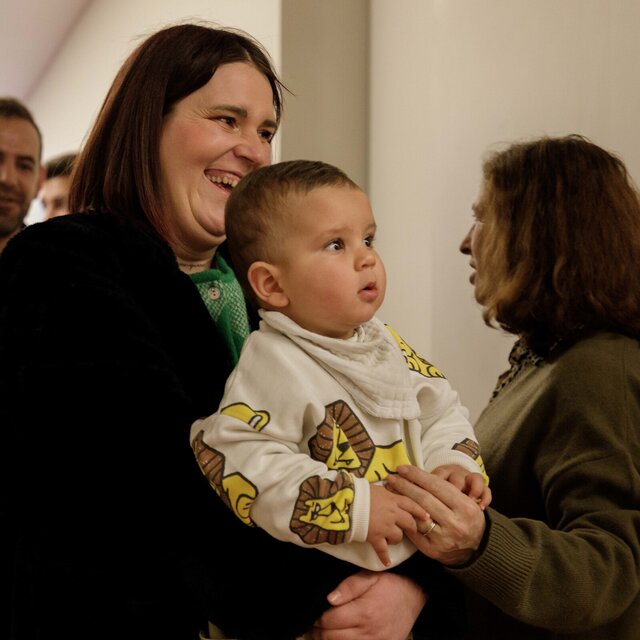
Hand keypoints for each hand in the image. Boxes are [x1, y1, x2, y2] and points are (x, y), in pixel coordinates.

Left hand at [308, 570, 425, 639]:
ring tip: (322, 633)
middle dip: (319, 632)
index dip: (318, 618)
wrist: (414, 596)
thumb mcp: (368, 577)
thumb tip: (329, 599)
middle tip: (313, 625)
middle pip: (333, 638)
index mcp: (364, 612)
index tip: (314, 614)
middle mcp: (369, 632)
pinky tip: (338, 638)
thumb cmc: (389, 585)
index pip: (330, 621)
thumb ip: (348, 587)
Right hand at [368, 484, 427, 565]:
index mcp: (393, 500)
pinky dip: (384, 557)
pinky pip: (382, 550)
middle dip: (411, 527)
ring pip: (398, 537)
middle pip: (409, 523)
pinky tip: (386, 562)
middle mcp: (393, 514)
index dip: (420, 511)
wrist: (348, 502)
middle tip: (410, 529)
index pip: (411, 505)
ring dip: (395, 538)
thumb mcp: (378, 488)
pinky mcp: (375, 537)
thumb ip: (388, 493)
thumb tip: (392, 492)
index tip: (426, 516)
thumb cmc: (360, 492)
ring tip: (390, 537)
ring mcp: (385, 527)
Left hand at [386, 465, 485, 565]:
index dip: (417, 475)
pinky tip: (397, 509)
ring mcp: (443, 539)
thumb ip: (446, 488)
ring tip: (390, 491)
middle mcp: (455, 524)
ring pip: (416, 516)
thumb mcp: (466, 500)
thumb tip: (417, 473)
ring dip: (401, 501)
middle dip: (404, 486)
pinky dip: (404, 518)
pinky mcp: (432, 550)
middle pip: (424, 499)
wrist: (477, 546)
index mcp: (465, 507)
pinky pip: (414, 531)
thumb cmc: (468, 517)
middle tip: (391, 477)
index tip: (402, 468)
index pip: (436, 485)